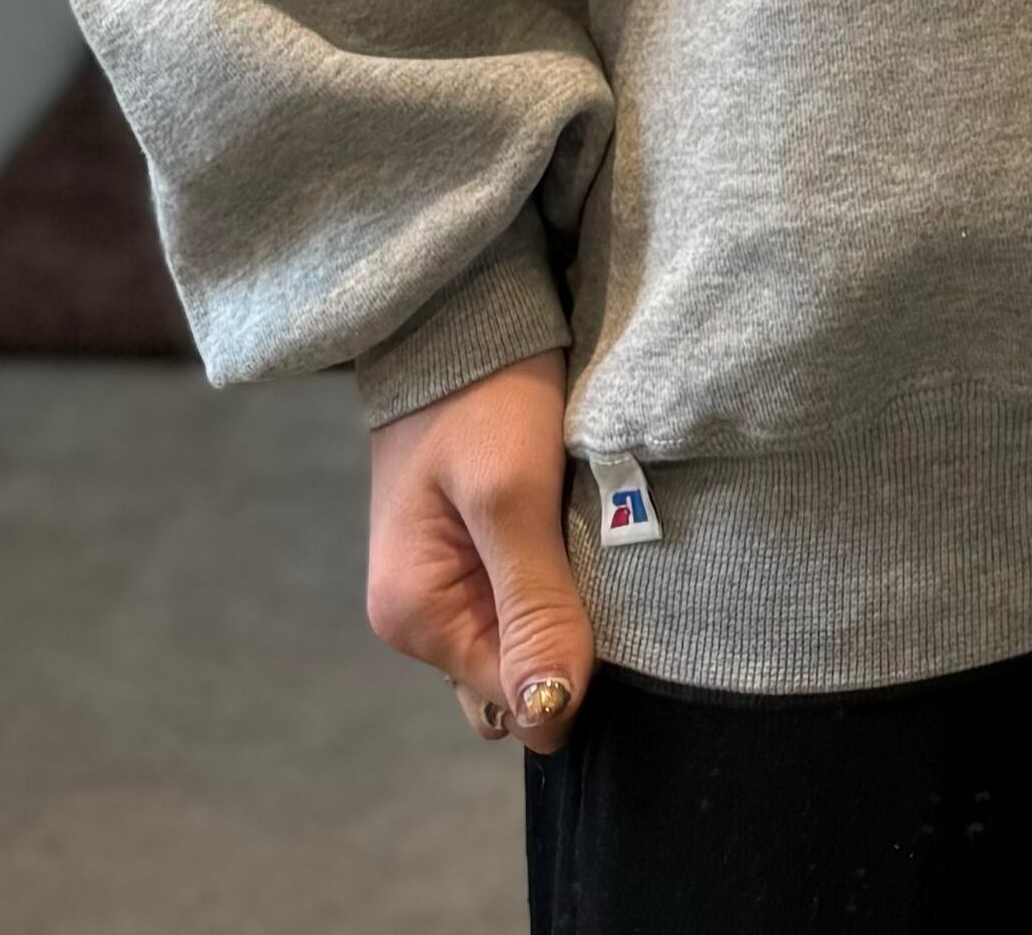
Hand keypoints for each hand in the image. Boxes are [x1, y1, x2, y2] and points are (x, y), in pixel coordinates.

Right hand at [364, 349, 594, 752]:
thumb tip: (548, 718)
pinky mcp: (475, 548)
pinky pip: (525, 595)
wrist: (463, 313)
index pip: (514, 699)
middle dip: (570, 646)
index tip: (615, 617)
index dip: (572, 672)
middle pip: (519, 675)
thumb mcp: (510, 494)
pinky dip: (562, 579)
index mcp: (415, 617)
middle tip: (615, 583)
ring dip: (569, 609)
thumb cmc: (482, 395)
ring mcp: (448, 582)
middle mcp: (423, 614)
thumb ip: (532, 605)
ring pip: (527, 635)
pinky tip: (588, 541)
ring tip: (605, 554)